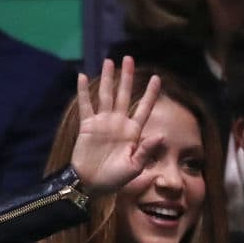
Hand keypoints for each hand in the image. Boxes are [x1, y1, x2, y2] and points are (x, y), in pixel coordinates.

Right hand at [71, 56, 162, 193]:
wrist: (90, 184)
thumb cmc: (114, 179)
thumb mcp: (134, 167)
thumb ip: (146, 150)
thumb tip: (161, 135)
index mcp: (133, 132)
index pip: (144, 108)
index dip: (151, 93)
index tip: (157, 78)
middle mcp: (119, 123)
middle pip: (124, 94)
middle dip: (127, 77)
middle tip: (129, 58)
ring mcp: (103, 123)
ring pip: (106, 95)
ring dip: (107, 78)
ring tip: (109, 61)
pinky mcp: (87, 125)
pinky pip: (86, 105)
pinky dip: (83, 91)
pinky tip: (82, 76)